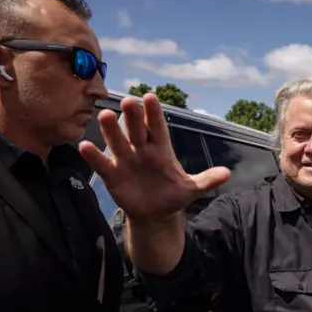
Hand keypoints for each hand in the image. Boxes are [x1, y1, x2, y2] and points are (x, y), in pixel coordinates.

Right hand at [79, 94, 230, 221]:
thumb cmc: (172, 195)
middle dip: (133, 116)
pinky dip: (94, 156)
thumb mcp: (191, 189)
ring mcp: (126, 161)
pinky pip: (102, 163)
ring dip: (111, 130)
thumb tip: (227, 174)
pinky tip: (85, 146)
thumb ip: (206, 180)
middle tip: (129, 101)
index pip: (158, 127)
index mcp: (161, 149)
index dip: (155, 114)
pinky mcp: (113, 175)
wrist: (155, 214)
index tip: (151, 97)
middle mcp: (142, 150)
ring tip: (105, 115)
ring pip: (117, 142)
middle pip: (137, 130)